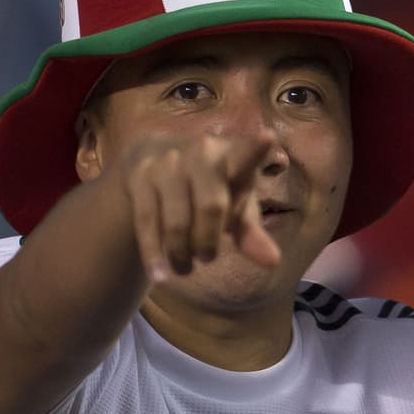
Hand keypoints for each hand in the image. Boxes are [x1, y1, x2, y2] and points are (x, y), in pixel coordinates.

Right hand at [119, 133, 282, 281]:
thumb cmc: (210, 185)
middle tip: (207, 258)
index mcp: (233, 156)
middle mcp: (202, 152)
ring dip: (182, 253)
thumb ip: (252, 233)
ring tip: (185, 269)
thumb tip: (273, 261)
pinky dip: (154, 254)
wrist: (154, 156)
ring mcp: (168, 162)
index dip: (257, 149)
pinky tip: (160, 276)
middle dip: (209, 242)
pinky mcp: (140, 175)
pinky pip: (147, 222)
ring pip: (177, 221)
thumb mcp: (234, 205)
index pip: (247, 155)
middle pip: (211, 206)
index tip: (268, 137)